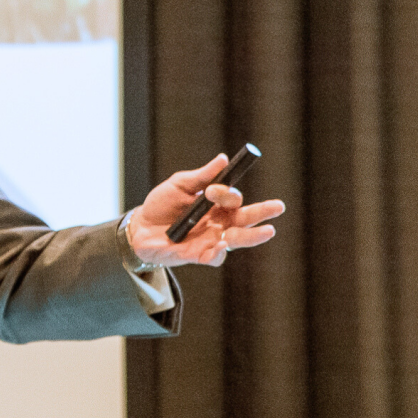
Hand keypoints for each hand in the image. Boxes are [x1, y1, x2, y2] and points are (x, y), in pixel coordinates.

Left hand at [122, 152, 283, 268]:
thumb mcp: (179, 185)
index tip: (212, 190)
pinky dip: (219, 253)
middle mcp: (219, 223)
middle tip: (278, 207)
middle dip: (263, 213)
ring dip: (251, 236)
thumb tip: (223, 159)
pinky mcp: (197, 255)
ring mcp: (210, 240)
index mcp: (217, 205)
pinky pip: (214, 258)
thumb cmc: (161, 204)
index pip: (233, 199)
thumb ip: (201, 176)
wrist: (139, 227)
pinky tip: (222, 246)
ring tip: (267, 231)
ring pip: (236, 240)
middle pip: (245, 219)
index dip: (227, 194)